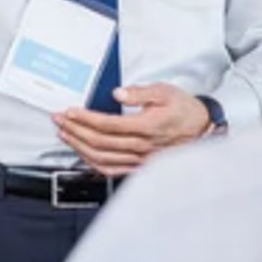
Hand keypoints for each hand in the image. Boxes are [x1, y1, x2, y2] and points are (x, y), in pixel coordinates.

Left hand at [53, 84, 211, 176]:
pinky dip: (93, 163)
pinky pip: (112, 170)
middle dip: (75, 130)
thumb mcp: (165, 91)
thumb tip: (117, 94)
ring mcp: (140, 159)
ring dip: (80, 147)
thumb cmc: (183, 109)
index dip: (85, 119)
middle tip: (60, 120)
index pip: (108, 125)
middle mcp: (142, 146)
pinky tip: (83, 155)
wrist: (202, 128)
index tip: (70, 112)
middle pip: (100, 142)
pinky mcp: (140, 166)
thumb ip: (140, 93)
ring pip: (103, 159)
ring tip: (65, 135)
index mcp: (147, 127)